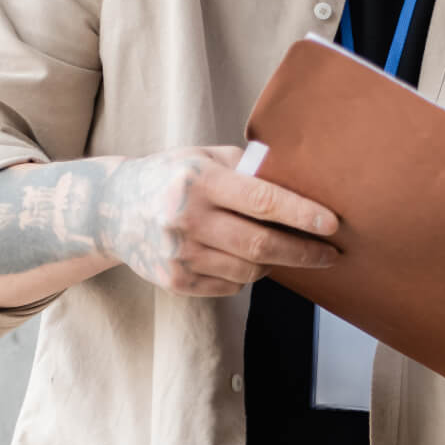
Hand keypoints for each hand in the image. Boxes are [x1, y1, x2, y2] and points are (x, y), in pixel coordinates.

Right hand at [95, 146, 341, 295]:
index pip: (262, 200)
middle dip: (303, 252)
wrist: (112, 209)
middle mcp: (186, 218)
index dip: (302, 215)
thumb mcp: (206, 158)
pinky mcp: (173, 280)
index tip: (333, 224)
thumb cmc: (173, 176)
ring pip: (248, 271)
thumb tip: (303, 182)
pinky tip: (247, 261)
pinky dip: (246, 277)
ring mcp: (178, 253)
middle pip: (260, 244)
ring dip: (275, 265)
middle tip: (331, 254)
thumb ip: (249, 167)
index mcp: (200, 181)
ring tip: (286, 253)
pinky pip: (228, 286)